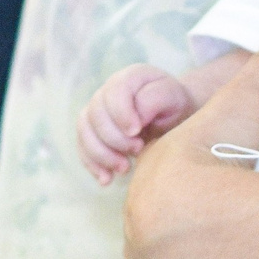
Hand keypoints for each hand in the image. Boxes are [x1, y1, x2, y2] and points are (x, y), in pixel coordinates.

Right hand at [78, 66, 200, 184]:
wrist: (174, 119)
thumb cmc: (175, 107)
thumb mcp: (174, 99)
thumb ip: (155, 100)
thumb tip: (135, 117)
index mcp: (130, 78)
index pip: (114, 92)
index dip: (121, 114)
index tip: (137, 132)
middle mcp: (108, 91)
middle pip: (96, 114)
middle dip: (114, 138)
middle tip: (137, 151)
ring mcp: (97, 111)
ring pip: (85, 131)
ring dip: (101, 154)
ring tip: (124, 169)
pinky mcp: (92, 132)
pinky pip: (83, 147)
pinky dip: (92, 164)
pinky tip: (107, 179)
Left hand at [122, 26, 258, 258]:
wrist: (197, 224)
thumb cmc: (215, 159)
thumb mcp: (244, 106)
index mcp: (154, 169)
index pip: (169, 170)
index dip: (195, 174)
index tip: (216, 181)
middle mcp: (138, 215)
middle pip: (162, 216)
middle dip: (189, 219)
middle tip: (226, 222)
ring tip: (221, 256)